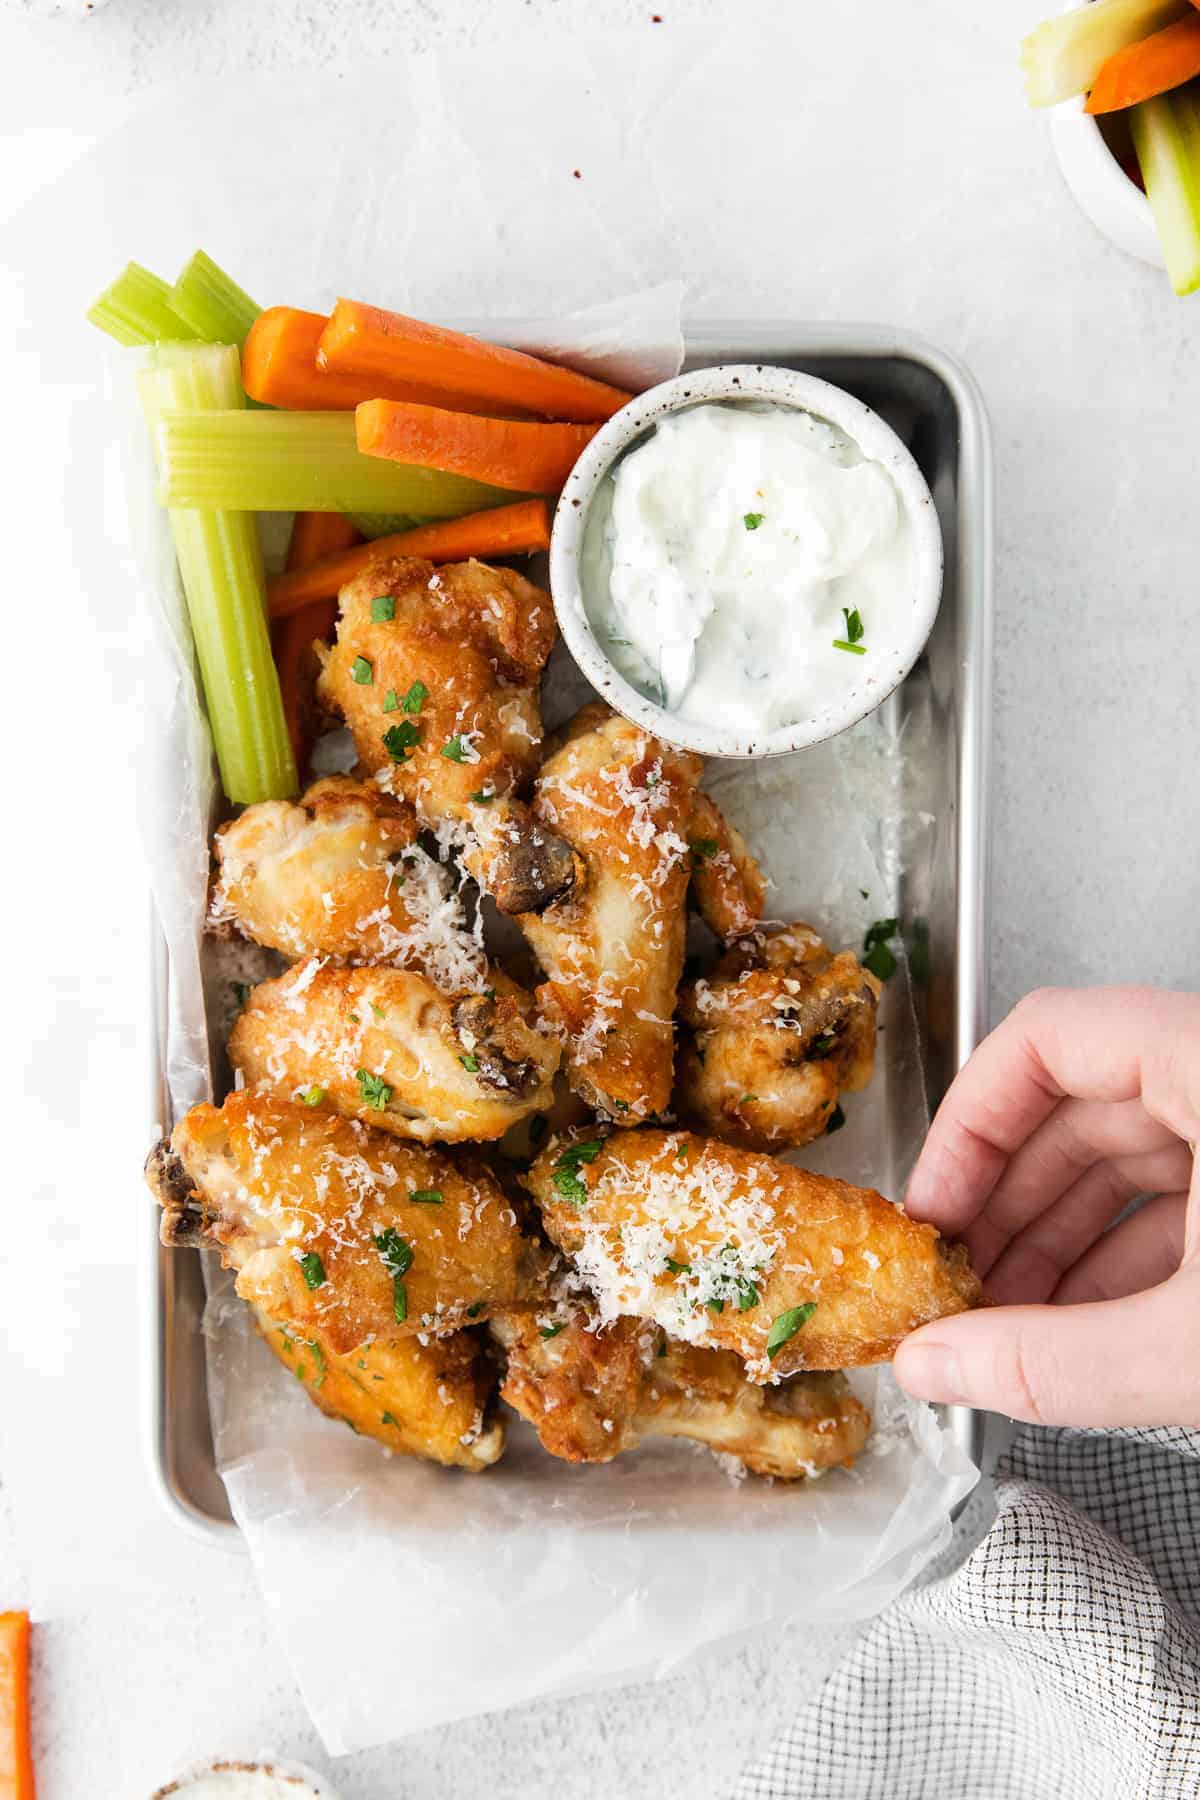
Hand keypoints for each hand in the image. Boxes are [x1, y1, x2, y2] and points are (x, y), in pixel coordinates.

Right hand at [892, 987, 1199, 1427]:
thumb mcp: (1197, 1347)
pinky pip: (1186, 1189)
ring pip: (1132, 1152)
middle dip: (1007, 1204)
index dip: (970, 1123)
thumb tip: (936, 1366)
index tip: (936, 1207)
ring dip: (1060, 1238)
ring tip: (1011, 1322)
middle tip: (958, 1282)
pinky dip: (1128, 1253)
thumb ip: (1055, 1360)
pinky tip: (1090, 1327)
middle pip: (1079, 1102)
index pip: (1046, 1037)